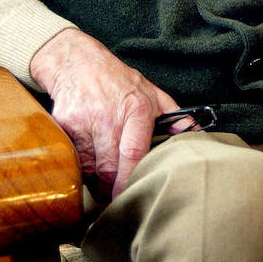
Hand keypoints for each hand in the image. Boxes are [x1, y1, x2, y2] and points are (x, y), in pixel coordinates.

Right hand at [29, 28, 197, 197]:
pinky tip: (88, 162)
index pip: (134, 152)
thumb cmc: (117, 80)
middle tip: (117, 200)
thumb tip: (198, 136)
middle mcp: (108, 116)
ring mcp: (83, 121)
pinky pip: (73, 157)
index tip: (131, 194)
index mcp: (135, 109)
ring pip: (89, 168)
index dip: (131, 178)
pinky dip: (80, 167)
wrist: (76, 61)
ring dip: (96, 180)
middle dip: (113, 190)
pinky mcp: (64, 125)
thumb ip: (175, 117)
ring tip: (103, 181)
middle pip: (109, 168)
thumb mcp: (151, 92)